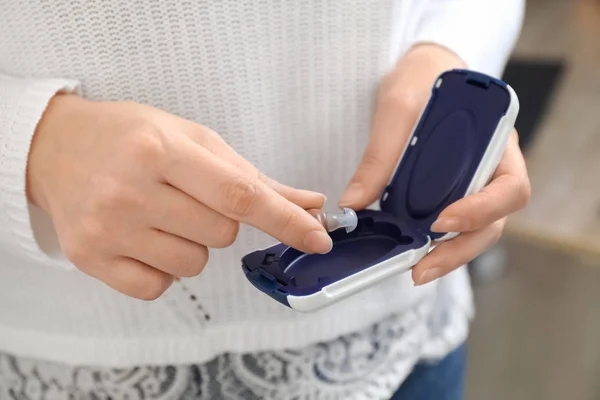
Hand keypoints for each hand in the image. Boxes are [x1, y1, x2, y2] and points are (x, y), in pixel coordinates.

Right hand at [28, 95, 330, 299]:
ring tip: (160, 213)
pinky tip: (143, 237)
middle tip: (186, 195)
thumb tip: (308, 203)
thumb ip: (251, 176)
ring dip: (192, 244)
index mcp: (161, 150)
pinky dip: (163, 268)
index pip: (240, 195)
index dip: (285, 220)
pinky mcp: (90, 258)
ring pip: (195, 263)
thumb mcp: (192, 139)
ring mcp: (107, 228)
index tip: (318, 237)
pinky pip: (159, 286)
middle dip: (220, 219)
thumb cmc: (131, 137)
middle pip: (222, 233)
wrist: (57, 147)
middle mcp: (131, 190)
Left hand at [339, 44, 530, 284]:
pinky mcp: (454, 192)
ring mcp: (475, 184)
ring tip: (416, 269)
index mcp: (497, 142)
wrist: (425, 73)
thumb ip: (380, 155)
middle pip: (494, 221)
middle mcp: (493, 169)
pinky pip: (453, 223)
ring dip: (448, 253)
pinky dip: (435, 241)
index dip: (480, 210)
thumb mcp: (397, 108)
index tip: (441, 221)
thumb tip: (353, 204)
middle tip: (422, 268)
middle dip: (460, 249)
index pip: (509, 187)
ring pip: (476, 230)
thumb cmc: (423, 79)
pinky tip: (412, 251)